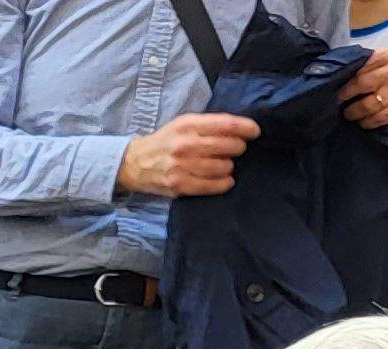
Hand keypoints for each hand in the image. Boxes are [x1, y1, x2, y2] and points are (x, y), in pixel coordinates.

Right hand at [118, 112, 255, 196]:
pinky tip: (224, 180)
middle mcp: (185, 144)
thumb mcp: (182, 124)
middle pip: (230, 146)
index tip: (254, 132)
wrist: (132, 164)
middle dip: (238, 148)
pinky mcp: (179, 185)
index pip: (226, 125)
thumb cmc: (164, 142)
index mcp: (187, 124)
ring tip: (222, 165)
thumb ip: (208, 125)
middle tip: (234, 150)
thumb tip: (240, 130)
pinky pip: (213, 185)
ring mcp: (182, 166)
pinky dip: (224, 183)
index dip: (246, 128)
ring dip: (228, 166)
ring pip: (224, 166)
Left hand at [342, 46, 387, 129]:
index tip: (336, 93)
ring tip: (350, 114)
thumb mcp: (369, 63)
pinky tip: (363, 121)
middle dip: (347, 97)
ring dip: (356, 113)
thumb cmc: (380, 74)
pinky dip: (369, 122)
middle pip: (365, 84)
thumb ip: (356, 66)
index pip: (361, 67)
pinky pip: (382, 118)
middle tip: (339, 104)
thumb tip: (329, 76)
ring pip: (372, 105)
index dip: (346, 84)